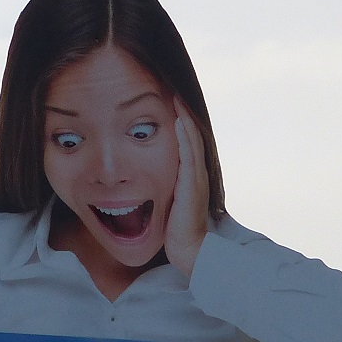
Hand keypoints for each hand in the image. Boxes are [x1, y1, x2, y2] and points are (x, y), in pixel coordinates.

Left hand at [163, 106, 211, 278]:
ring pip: (192, 141)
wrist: (191, 251)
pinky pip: (189, 156)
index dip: (181, 123)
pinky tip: (179, 121)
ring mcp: (196, 179)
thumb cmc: (177, 232)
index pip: (187, 143)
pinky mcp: (192, 186)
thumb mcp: (168, 204)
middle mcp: (197, 174)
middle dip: (183, 113)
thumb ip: (163, 190)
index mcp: (191, 177)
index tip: (170, 102)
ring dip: (184, 118)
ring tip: (176, 97)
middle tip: (173, 90)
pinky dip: (185, 137)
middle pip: (191, 136)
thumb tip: (144, 183)